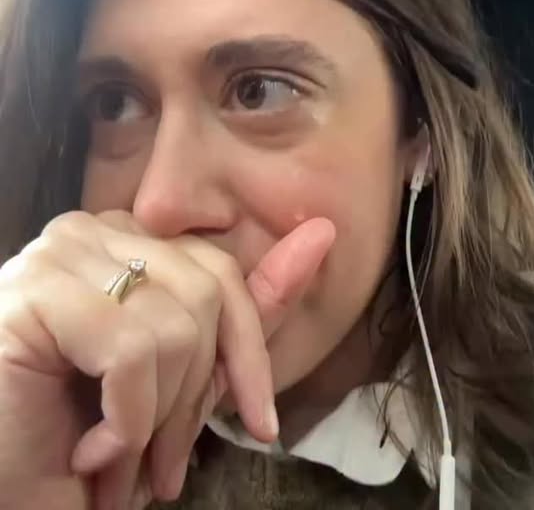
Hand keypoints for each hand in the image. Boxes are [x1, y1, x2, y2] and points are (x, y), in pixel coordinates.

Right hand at [0, 209, 334, 508]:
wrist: (9, 491)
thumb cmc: (85, 436)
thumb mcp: (183, 378)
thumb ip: (247, 311)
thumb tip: (322, 234)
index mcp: (126, 240)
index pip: (221, 270)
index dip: (247, 354)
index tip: (260, 424)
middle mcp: (92, 230)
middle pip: (206, 294)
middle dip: (197, 400)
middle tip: (164, 469)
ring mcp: (61, 253)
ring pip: (174, 325)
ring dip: (156, 424)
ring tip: (117, 463)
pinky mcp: (36, 290)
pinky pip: (132, 349)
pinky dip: (125, 423)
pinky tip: (87, 452)